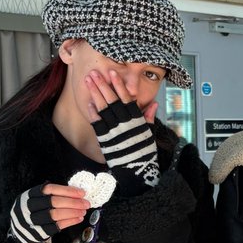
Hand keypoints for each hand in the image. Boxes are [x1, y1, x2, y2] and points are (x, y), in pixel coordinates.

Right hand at [9, 183, 89, 242]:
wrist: (23, 232)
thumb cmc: (36, 211)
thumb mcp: (38, 200)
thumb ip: (53, 195)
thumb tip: (77, 193)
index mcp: (30, 195)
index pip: (50, 189)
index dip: (67, 190)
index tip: (82, 193)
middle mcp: (29, 206)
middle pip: (54, 202)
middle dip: (73, 202)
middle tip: (86, 203)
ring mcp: (33, 220)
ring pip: (56, 214)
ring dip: (73, 212)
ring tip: (83, 211)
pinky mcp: (39, 232)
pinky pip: (57, 226)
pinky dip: (70, 222)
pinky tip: (78, 219)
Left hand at [86, 71, 159, 187]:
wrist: (136, 169)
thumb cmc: (144, 151)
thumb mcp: (149, 132)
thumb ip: (149, 117)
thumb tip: (154, 103)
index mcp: (136, 119)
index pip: (126, 97)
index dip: (119, 84)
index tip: (113, 72)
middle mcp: (124, 122)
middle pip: (111, 99)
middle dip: (102, 85)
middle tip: (94, 73)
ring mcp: (113, 129)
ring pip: (102, 107)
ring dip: (95, 93)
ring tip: (88, 81)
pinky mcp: (104, 138)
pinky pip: (97, 122)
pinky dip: (93, 112)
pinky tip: (89, 102)